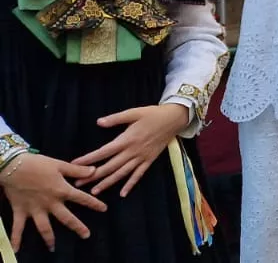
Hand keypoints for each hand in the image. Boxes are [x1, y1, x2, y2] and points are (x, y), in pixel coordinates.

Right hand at [1, 154, 104, 251]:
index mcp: (62, 190)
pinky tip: (16, 249)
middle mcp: (50, 203)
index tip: (104, 209)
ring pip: (44, 227)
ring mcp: (35, 209)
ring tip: (52, 247)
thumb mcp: (59, 165)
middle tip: (86, 235)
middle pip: (66, 218)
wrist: (13, 166)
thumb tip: (95, 171)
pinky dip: (16, 239)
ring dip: (49, 238)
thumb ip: (77, 170)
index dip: (94, 204)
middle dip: (77, 227)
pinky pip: (18, 228)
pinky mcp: (21, 211)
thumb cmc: (37, 164)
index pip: (82, 199)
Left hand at [71, 104, 189, 196]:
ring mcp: (142, 157)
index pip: (104, 152)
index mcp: (127, 139)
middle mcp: (133, 151)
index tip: (75, 165)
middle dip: (93, 176)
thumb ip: (116, 118)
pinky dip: (131, 184)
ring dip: (108, 183)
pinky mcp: (150, 160)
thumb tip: (98, 122)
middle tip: (78, 184)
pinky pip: (139, 174)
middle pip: (110, 166)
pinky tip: (123, 194)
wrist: (174, 119)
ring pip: (122, 173)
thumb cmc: (152, 114)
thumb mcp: (134, 112)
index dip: (89, 159)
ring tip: (94, 192)